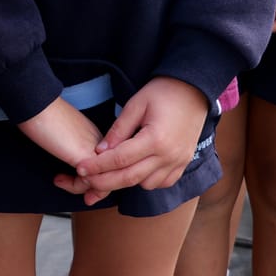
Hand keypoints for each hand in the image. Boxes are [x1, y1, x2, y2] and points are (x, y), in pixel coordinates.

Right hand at [16, 97, 107, 205]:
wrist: (37, 103)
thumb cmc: (43, 113)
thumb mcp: (62, 132)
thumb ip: (70, 144)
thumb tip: (65, 153)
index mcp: (97, 136)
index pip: (107, 164)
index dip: (98, 177)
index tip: (77, 181)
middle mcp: (100, 143)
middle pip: (110, 174)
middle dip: (96, 190)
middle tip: (84, 198)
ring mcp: (95, 150)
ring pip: (103, 181)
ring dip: (81, 189)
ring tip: (60, 181)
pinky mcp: (85, 156)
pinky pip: (91, 182)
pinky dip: (75, 186)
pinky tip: (58, 179)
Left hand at [79, 77, 209, 193]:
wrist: (194, 91)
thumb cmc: (162, 93)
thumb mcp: (135, 105)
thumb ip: (118, 130)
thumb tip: (99, 151)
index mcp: (155, 139)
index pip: (119, 159)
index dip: (97, 166)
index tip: (80, 168)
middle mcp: (169, 156)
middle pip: (130, 178)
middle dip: (105, 181)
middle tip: (86, 180)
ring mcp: (179, 162)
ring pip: (146, 184)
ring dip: (125, 181)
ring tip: (108, 173)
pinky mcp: (184, 164)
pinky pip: (162, 183)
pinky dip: (145, 181)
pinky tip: (133, 172)